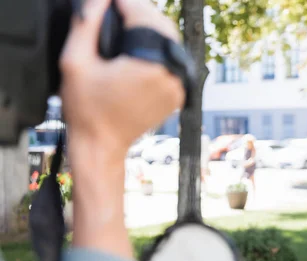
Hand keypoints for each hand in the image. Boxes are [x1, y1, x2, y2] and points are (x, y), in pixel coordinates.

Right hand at [60, 0, 183, 161]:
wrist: (101, 146)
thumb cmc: (86, 109)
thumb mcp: (74, 62)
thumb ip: (85, 24)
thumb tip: (101, 0)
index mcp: (149, 66)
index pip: (144, 15)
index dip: (126, 2)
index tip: (111, 1)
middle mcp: (170, 75)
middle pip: (163, 26)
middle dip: (141, 13)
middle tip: (119, 9)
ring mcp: (177, 87)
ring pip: (171, 43)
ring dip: (152, 29)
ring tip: (128, 25)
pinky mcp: (177, 95)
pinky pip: (173, 62)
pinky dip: (160, 51)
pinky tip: (140, 48)